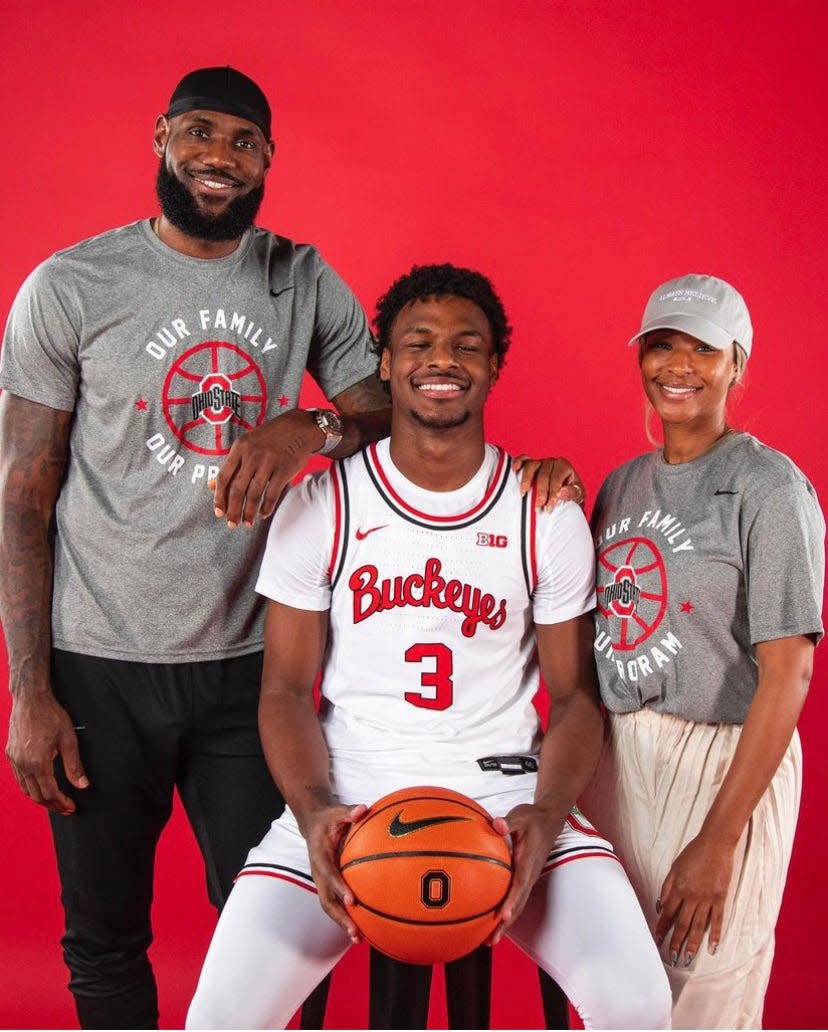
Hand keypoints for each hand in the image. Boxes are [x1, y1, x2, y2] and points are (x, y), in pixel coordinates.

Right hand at [6, 691, 88, 813]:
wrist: (30, 699)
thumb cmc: (50, 715)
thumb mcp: (68, 739)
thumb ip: (74, 764)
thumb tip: (82, 784)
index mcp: (38, 762)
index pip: (50, 792)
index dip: (61, 803)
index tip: (71, 807)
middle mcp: (22, 764)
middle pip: (36, 795)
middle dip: (52, 804)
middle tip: (65, 808)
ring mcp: (14, 760)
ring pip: (26, 789)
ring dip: (40, 798)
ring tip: (55, 800)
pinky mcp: (10, 754)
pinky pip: (19, 779)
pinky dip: (30, 787)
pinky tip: (40, 786)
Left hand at [209, 409, 322, 527]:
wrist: (300, 428)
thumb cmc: (271, 437)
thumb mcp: (247, 445)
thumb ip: (231, 465)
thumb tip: (211, 485)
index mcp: (239, 448)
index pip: (224, 477)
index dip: (219, 498)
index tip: (219, 512)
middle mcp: (252, 455)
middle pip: (237, 489)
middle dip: (233, 510)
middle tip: (232, 524)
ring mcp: (269, 462)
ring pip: (254, 494)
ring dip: (249, 512)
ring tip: (247, 523)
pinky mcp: (284, 470)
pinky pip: (272, 493)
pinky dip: (266, 507)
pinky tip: (263, 513)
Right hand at [303, 802, 368, 941]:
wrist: (312, 823)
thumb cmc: (328, 818)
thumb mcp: (336, 811)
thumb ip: (349, 812)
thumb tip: (363, 809)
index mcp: (319, 856)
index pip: (329, 875)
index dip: (339, 888)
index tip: (352, 900)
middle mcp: (318, 873)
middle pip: (326, 900)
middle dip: (339, 917)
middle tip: (355, 931)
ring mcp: (322, 881)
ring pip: (329, 906)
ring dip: (341, 923)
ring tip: (358, 938)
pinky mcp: (327, 884)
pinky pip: (335, 903)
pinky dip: (345, 916)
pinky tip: (362, 927)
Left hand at [487, 803, 560, 944]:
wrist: (550, 819)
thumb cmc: (532, 817)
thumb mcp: (520, 815)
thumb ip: (508, 822)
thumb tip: (496, 825)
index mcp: (528, 862)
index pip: (520, 885)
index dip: (512, 901)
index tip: (504, 915)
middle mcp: (530, 874)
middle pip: (519, 903)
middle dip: (506, 923)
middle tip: (491, 940)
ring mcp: (529, 878)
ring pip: (518, 904)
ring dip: (506, 923)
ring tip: (489, 940)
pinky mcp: (525, 877)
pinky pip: (516, 897)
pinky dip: (506, 911)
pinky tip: (492, 920)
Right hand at [512, 455, 585, 510]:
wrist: (564, 492)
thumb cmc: (571, 493)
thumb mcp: (577, 495)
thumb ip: (571, 493)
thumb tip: (561, 492)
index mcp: (564, 466)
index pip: (556, 479)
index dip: (552, 494)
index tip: (549, 508)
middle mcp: (552, 461)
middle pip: (543, 475)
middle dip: (540, 492)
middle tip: (538, 506)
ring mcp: (540, 461)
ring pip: (531, 466)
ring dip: (526, 480)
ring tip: (523, 493)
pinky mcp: (530, 463)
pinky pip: (523, 459)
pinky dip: (518, 462)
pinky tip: (515, 470)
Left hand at [655, 832, 735, 966]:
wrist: (715, 844)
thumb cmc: (693, 853)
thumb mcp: (674, 867)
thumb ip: (667, 886)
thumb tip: (660, 904)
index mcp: (678, 888)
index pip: (668, 913)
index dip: (662, 927)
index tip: (658, 939)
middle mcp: (692, 896)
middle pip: (682, 924)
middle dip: (676, 942)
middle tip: (672, 957)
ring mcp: (707, 899)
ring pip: (699, 926)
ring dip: (693, 944)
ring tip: (688, 959)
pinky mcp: (721, 898)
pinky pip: (717, 920)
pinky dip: (715, 935)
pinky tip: (713, 948)